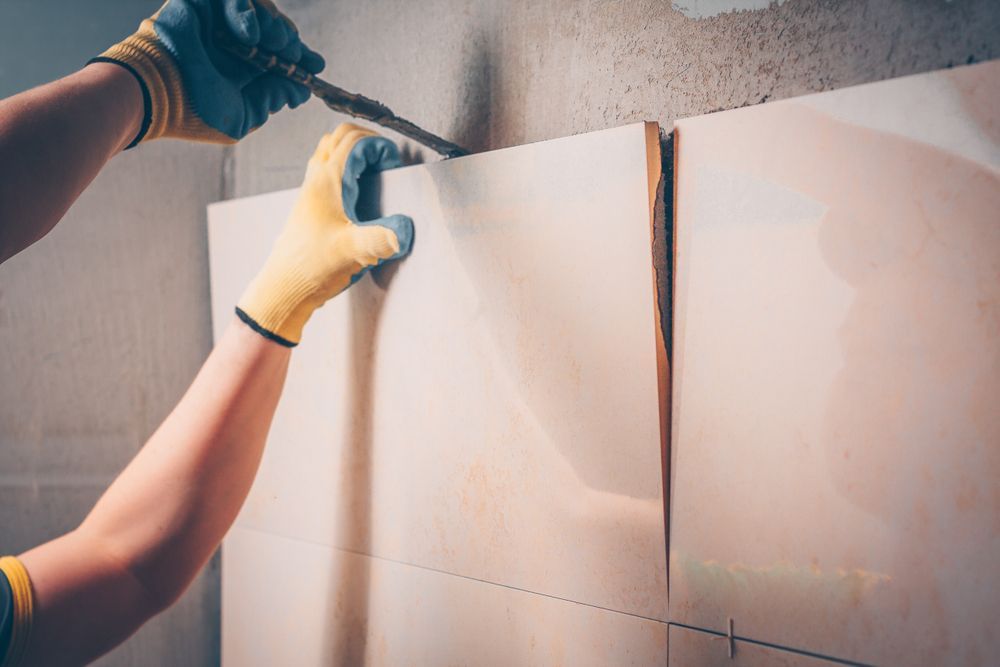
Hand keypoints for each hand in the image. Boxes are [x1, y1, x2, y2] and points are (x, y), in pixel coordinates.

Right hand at [94, 0, 323, 145]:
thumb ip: (270, 100)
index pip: (280, 58)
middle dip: (290, 43)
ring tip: (274, 42)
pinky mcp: (202, 3)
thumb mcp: (242, 116)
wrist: (157, 93)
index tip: (317, 65)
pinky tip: (250, 32)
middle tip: (292, 53)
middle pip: (276, 32)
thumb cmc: (194, 112)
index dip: (301, 59)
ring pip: (261, 11)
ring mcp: (219, 22)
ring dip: (274, 26)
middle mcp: (234, 44)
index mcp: (243, 70)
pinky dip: (246, 11)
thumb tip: (300, 91)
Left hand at [236, 124, 414, 345]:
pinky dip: (342, 169)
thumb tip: (405, 231)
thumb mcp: (353, 252)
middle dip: (366, 139)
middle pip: (338, 137)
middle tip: (384, 157)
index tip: (394, 164)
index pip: (354, 141)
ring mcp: (309, 192)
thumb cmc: (312, 267)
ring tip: (372, 170)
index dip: (379, 146)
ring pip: (328, 152)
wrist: (284, 287)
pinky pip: (324, 171)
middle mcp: (315, 180)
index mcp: (327, 181)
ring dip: (351, 151)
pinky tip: (356, 194)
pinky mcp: (308, 206)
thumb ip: (381, 239)